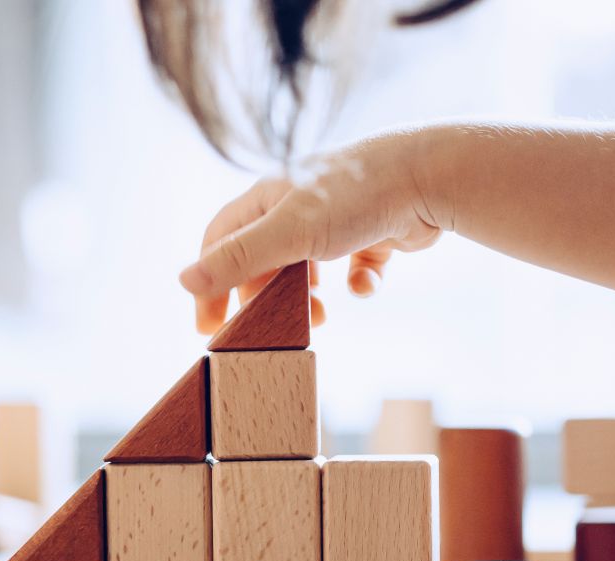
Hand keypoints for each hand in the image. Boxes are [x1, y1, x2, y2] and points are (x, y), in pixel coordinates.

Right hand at [183, 129, 444, 332]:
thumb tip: (184, 281)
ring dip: (309, 297)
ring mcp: (338, 218)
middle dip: (266, 297)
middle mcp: (299, 205)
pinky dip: (358, 282)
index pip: (221, 242)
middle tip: (272, 329)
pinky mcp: (375, 232)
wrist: (430, 176)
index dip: (210, 283)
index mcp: (268, 198)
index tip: (209, 326)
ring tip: (321, 316)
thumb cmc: (356, 195)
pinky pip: (356, 266)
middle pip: (264, 260)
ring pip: (309, 267)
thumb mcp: (289, 232)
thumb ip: (238, 259)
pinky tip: (366, 285)